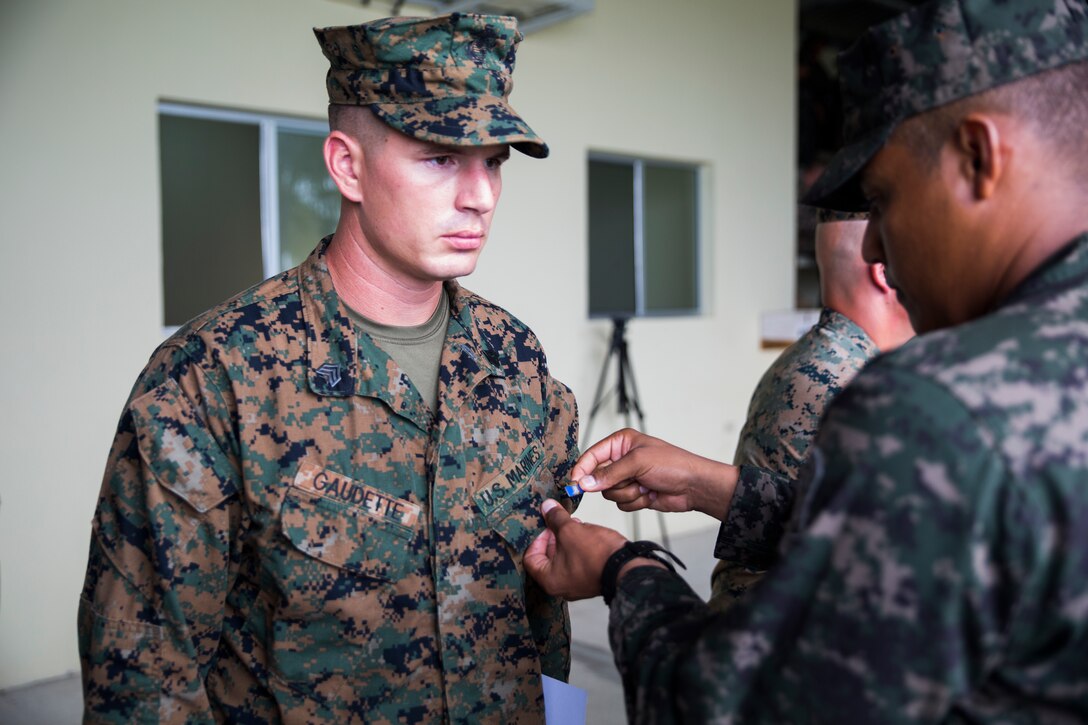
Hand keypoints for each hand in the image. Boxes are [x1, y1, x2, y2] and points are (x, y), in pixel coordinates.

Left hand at [524, 499, 629, 599]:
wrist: (627, 567)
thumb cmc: (597, 556)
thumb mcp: (570, 531)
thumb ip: (555, 518)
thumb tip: (547, 507)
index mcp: (550, 580)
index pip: (530, 558)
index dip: (535, 538)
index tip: (544, 525)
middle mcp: (561, 586)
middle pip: (547, 558)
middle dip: (552, 536)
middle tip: (557, 521)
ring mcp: (577, 584)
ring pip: (563, 558)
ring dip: (566, 540)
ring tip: (574, 524)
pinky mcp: (590, 579)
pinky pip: (577, 561)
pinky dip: (577, 547)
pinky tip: (585, 533)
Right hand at [572, 428, 738, 520]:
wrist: (694, 486)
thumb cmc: (673, 465)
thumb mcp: (638, 463)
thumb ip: (609, 473)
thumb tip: (585, 482)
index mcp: (621, 443)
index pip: (592, 456)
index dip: (582, 469)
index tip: (576, 483)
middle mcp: (621, 460)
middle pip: (598, 478)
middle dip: (615, 483)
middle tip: (631, 481)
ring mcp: (628, 478)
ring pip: (609, 493)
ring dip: (628, 493)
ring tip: (645, 486)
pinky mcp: (634, 495)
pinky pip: (621, 504)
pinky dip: (635, 502)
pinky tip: (650, 494)